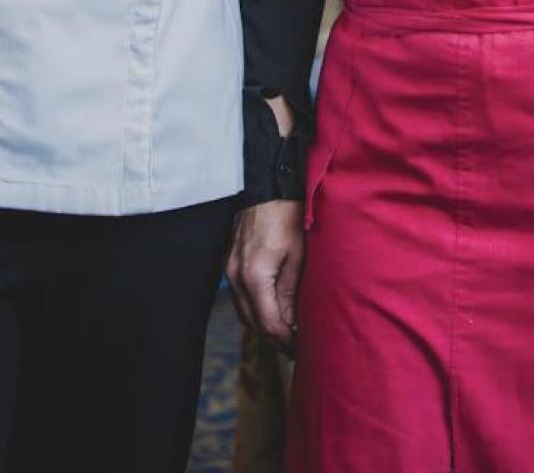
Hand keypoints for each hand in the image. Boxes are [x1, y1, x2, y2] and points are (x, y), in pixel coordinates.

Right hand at [227, 201, 304, 353]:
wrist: (269, 186)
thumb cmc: (288, 216)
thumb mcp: (299, 256)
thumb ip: (292, 293)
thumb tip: (294, 324)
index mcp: (255, 275)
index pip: (269, 323)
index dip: (287, 340)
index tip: (303, 348)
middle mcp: (236, 276)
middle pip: (254, 324)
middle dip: (276, 339)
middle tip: (298, 347)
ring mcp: (230, 270)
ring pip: (245, 314)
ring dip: (265, 326)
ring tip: (288, 332)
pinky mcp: (230, 264)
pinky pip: (240, 298)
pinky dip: (256, 309)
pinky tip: (272, 311)